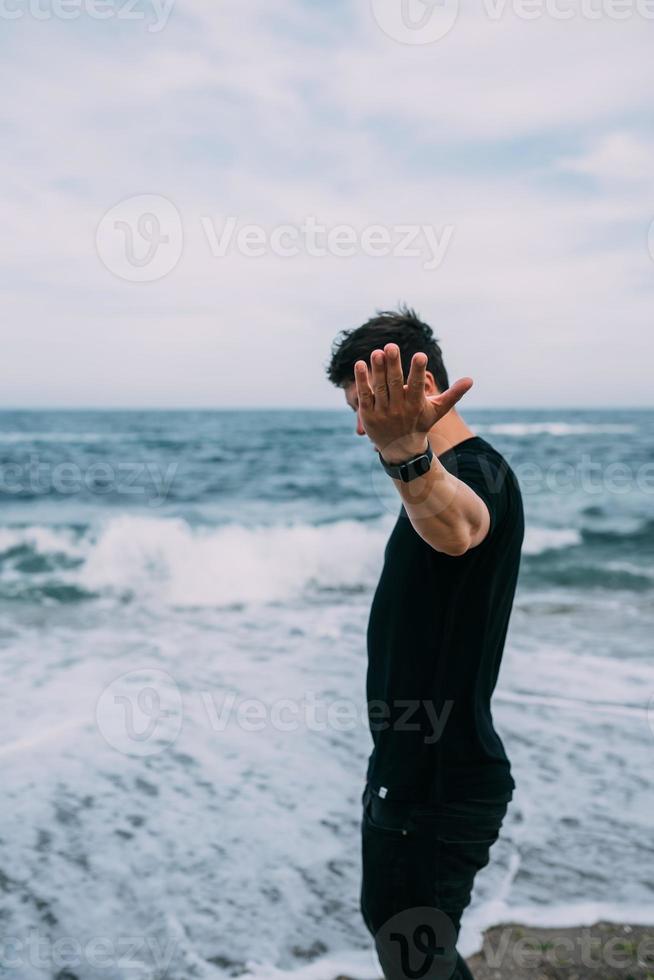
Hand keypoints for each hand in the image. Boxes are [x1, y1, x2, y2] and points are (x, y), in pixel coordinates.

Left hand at [354, 344, 472, 462]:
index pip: (417, 386)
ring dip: (377, 370)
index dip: (418, 371)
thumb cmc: (420, 424)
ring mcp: (382, 412)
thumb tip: (471, 380)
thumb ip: (453, 394)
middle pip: (395, 383)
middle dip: (393, 365)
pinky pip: (364, 395)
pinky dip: (361, 381)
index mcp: (416, 405)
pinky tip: (360, 364)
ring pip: (379, 388)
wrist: (401, 450)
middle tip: (391, 346)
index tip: (420, 355)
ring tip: (377, 352)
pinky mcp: (367, 414)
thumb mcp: (437, 410)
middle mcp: (398, 408)